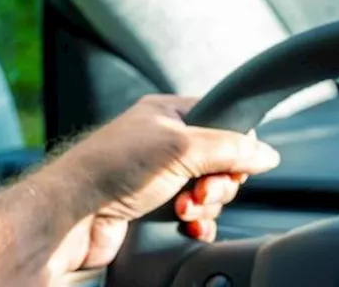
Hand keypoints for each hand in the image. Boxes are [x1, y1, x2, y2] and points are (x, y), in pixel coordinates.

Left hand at [34, 95, 280, 271]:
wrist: (73, 216)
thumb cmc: (112, 168)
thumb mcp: (181, 146)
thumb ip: (230, 148)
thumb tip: (266, 154)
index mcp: (168, 114)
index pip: (223, 121)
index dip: (236, 146)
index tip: (234, 164)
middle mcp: (164, 143)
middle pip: (221, 162)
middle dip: (218, 183)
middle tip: (200, 190)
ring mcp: (158, 178)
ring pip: (208, 193)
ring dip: (205, 206)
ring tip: (185, 207)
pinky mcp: (152, 209)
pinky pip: (193, 217)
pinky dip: (197, 224)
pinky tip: (188, 225)